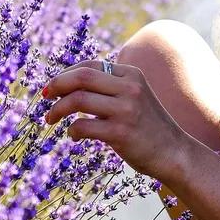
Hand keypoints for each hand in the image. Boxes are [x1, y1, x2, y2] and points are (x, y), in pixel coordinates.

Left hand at [43, 60, 194, 181]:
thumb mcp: (135, 97)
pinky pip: (83, 126)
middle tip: (44, 97)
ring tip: (50, 119)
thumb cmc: (149, 127)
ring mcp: (126, 110)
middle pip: (82, 77)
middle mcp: (130, 88)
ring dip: (58, 110)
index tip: (52, 87)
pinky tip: (74, 136)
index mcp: (132, 75)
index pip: (90, 66)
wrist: (175, 154)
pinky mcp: (121, 133)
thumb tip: (70, 83)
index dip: (66, 74)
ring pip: (78, 100)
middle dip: (57, 85)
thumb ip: (110, 88)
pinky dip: (72, 130)